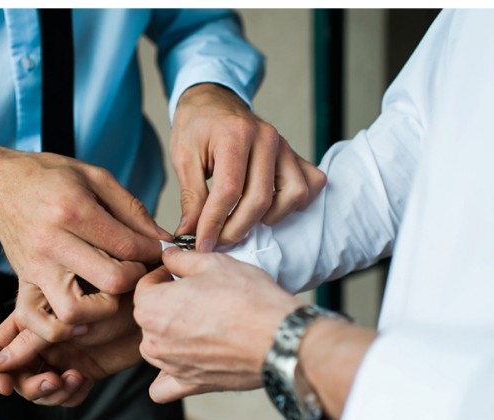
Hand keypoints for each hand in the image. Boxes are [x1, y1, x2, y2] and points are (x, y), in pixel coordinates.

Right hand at [0, 145, 172, 324]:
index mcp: (73, 210)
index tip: (160, 251)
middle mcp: (52, 242)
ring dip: (103, 309)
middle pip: (111, 280)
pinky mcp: (23, 284)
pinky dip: (64, 328)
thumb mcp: (95, 177)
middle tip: (138, 269)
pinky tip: (84, 314)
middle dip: (136, 279)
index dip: (153, 252)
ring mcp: (36, 267)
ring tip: (111, 291)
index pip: (126, 245)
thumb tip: (162, 239)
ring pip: (76, 311)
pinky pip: (40, 322)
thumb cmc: (49, 178)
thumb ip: (132, 209)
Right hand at [0, 290, 142, 405]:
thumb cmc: (112, 299)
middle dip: (30, 386)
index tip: (3, 387)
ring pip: (40, 390)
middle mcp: (43, 341)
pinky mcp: (83, 371)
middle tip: (54, 382)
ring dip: (52, 393)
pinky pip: (65, 396)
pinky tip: (86, 381)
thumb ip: (32, 339)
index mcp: (31, 320)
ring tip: (74, 379)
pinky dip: (71, 395)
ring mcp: (62, 357)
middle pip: (15, 376)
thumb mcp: (67, 318)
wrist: (151, 309)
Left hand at [133, 247, 302, 402]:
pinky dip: (170, 375)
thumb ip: (181, 259)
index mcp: (151, 307)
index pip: (144, 286)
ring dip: (171, 335)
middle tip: (198, 297)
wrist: (278, 337)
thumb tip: (170, 257)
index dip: (163, 275)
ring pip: (156, 347)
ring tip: (202, 324)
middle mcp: (153, 340)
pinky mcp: (190, 385)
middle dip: (167, 304)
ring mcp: (170, 365)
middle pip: (149, 317)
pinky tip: (186, 361)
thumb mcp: (213, 263)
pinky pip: (164, 387)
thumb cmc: (248, 299)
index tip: (178, 274)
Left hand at [171, 83, 326, 251]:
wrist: (214, 101)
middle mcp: (267, 139)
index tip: (201, 243)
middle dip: (236, 229)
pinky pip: (310, 184)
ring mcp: (285, 146)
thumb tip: (191, 233)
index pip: (229, 190)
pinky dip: (295, 202)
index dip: (214, 223)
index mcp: (236, 135)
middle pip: (260, 199)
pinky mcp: (294, 155)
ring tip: (242, 219)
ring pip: (292, 195)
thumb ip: (191, 197)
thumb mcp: (183, 157)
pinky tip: (270, 207)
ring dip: (267, 218)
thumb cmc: (197, 127)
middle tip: (216, 240)